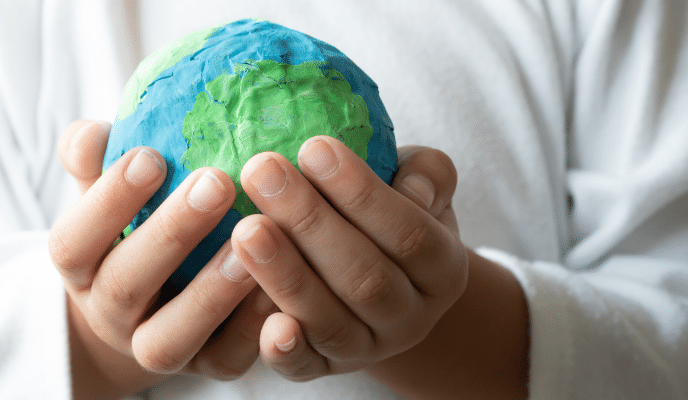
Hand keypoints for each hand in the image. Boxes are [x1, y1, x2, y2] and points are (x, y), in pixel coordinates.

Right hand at [49, 120, 274, 397]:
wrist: (146, 305)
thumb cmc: (131, 223)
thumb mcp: (104, 189)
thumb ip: (94, 158)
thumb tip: (92, 132)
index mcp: (79, 266)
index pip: (74, 241)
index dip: (108, 202)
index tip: (151, 156)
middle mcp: (109, 314)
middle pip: (125, 286)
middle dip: (170, 234)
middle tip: (216, 182)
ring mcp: (154, 348)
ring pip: (170, 338)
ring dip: (210, 291)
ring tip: (252, 234)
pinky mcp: (206, 368)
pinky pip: (226, 360)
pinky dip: (252, 330)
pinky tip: (279, 287)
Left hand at [232, 136, 467, 379]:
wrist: (372, 275)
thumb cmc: (385, 213)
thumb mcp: (417, 184)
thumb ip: (426, 174)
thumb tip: (414, 189)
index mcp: (443, 270)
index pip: (410, 234)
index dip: (362, 194)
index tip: (313, 146)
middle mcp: (410, 318)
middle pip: (365, 279)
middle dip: (309, 223)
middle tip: (260, 170)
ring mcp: (365, 350)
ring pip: (330, 322)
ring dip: (285, 275)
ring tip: (244, 227)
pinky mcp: (321, 370)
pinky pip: (304, 368)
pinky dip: (284, 349)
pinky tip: (264, 322)